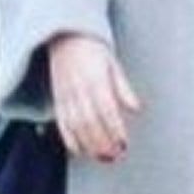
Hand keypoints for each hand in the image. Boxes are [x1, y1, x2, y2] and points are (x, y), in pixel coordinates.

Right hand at [48, 33, 141, 162]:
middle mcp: (80, 89)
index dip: (116, 129)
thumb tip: (136, 108)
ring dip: (89, 145)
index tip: (124, 143)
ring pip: (77, 127)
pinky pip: (62, 123)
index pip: (107, 111)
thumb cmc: (92, 48)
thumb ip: (123, 88)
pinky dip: (70, 140)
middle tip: (115, 156)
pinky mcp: (57, 99)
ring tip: (102, 157)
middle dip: (104, 143)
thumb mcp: (113, 63)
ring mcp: (66, 95)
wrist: (65, 36)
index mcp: (96, 80)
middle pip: (92, 123)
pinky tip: (80, 151)